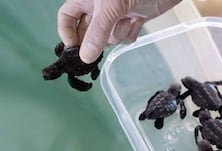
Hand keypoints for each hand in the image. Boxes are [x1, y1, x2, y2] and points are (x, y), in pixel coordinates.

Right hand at [58, 0, 181, 62]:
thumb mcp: (110, 7)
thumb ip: (97, 32)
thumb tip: (86, 56)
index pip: (68, 16)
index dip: (67, 32)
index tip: (74, 48)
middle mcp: (99, 8)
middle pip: (88, 31)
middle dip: (95, 40)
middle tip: (100, 46)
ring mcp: (116, 15)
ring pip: (108, 37)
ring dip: (117, 34)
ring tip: (126, 21)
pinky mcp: (133, 21)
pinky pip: (125, 37)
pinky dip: (131, 33)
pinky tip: (137, 21)